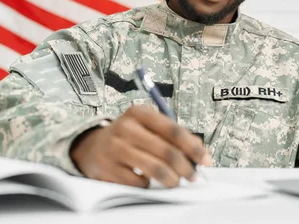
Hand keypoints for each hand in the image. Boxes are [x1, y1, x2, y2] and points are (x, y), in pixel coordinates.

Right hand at [70, 105, 211, 187]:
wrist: (92, 146)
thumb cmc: (130, 136)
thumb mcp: (148, 127)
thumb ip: (173, 136)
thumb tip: (200, 155)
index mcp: (139, 113)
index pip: (174, 130)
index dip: (193, 147)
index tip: (206, 160)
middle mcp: (126, 128)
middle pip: (166, 151)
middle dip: (185, 167)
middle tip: (193, 176)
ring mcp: (115, 149)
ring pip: (155, 169)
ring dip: (171, 179)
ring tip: (175, 181)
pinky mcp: (108, 169)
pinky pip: (139, 182)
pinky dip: (148, 185)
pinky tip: (146, 180)